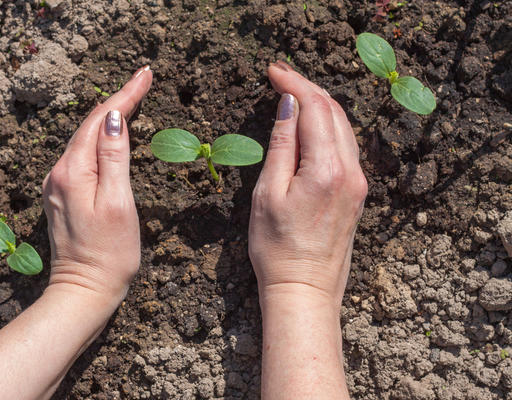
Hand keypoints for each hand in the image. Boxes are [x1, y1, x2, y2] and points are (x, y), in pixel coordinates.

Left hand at [42, 66, 152, 308]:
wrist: (84, 290)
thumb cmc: (109, 252)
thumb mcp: (119, 203)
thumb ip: (115, 158)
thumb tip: (116, 119)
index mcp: (74, 171)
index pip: (102, 119)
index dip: (126, 94)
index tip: (146, 73)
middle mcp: (60, 172)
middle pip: (91, 125)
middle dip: (118, 100)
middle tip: (144, 79)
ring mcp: (59, 184)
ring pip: (86, 139)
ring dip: (109, 117)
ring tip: (133, 98)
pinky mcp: (64, 195)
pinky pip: (83, 156)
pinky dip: (101, 139)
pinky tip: (114, 135)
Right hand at [249, 61, 366, 309]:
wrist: (305, 290)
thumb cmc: (278, 249)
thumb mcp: (268, 194)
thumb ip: (281, 145)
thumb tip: (287, 105)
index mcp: (327, 170)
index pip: (315, 108)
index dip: (294, 83)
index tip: (273, 71)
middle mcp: (351, 172)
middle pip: (334, 111)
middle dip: (308, 88)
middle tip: (280, 76)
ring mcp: (358, 182)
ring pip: (343, 127)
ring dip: (319, 105)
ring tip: (293, 94)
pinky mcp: (356, 192)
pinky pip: (345, 146)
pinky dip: (327, 127)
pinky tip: (310, 125)